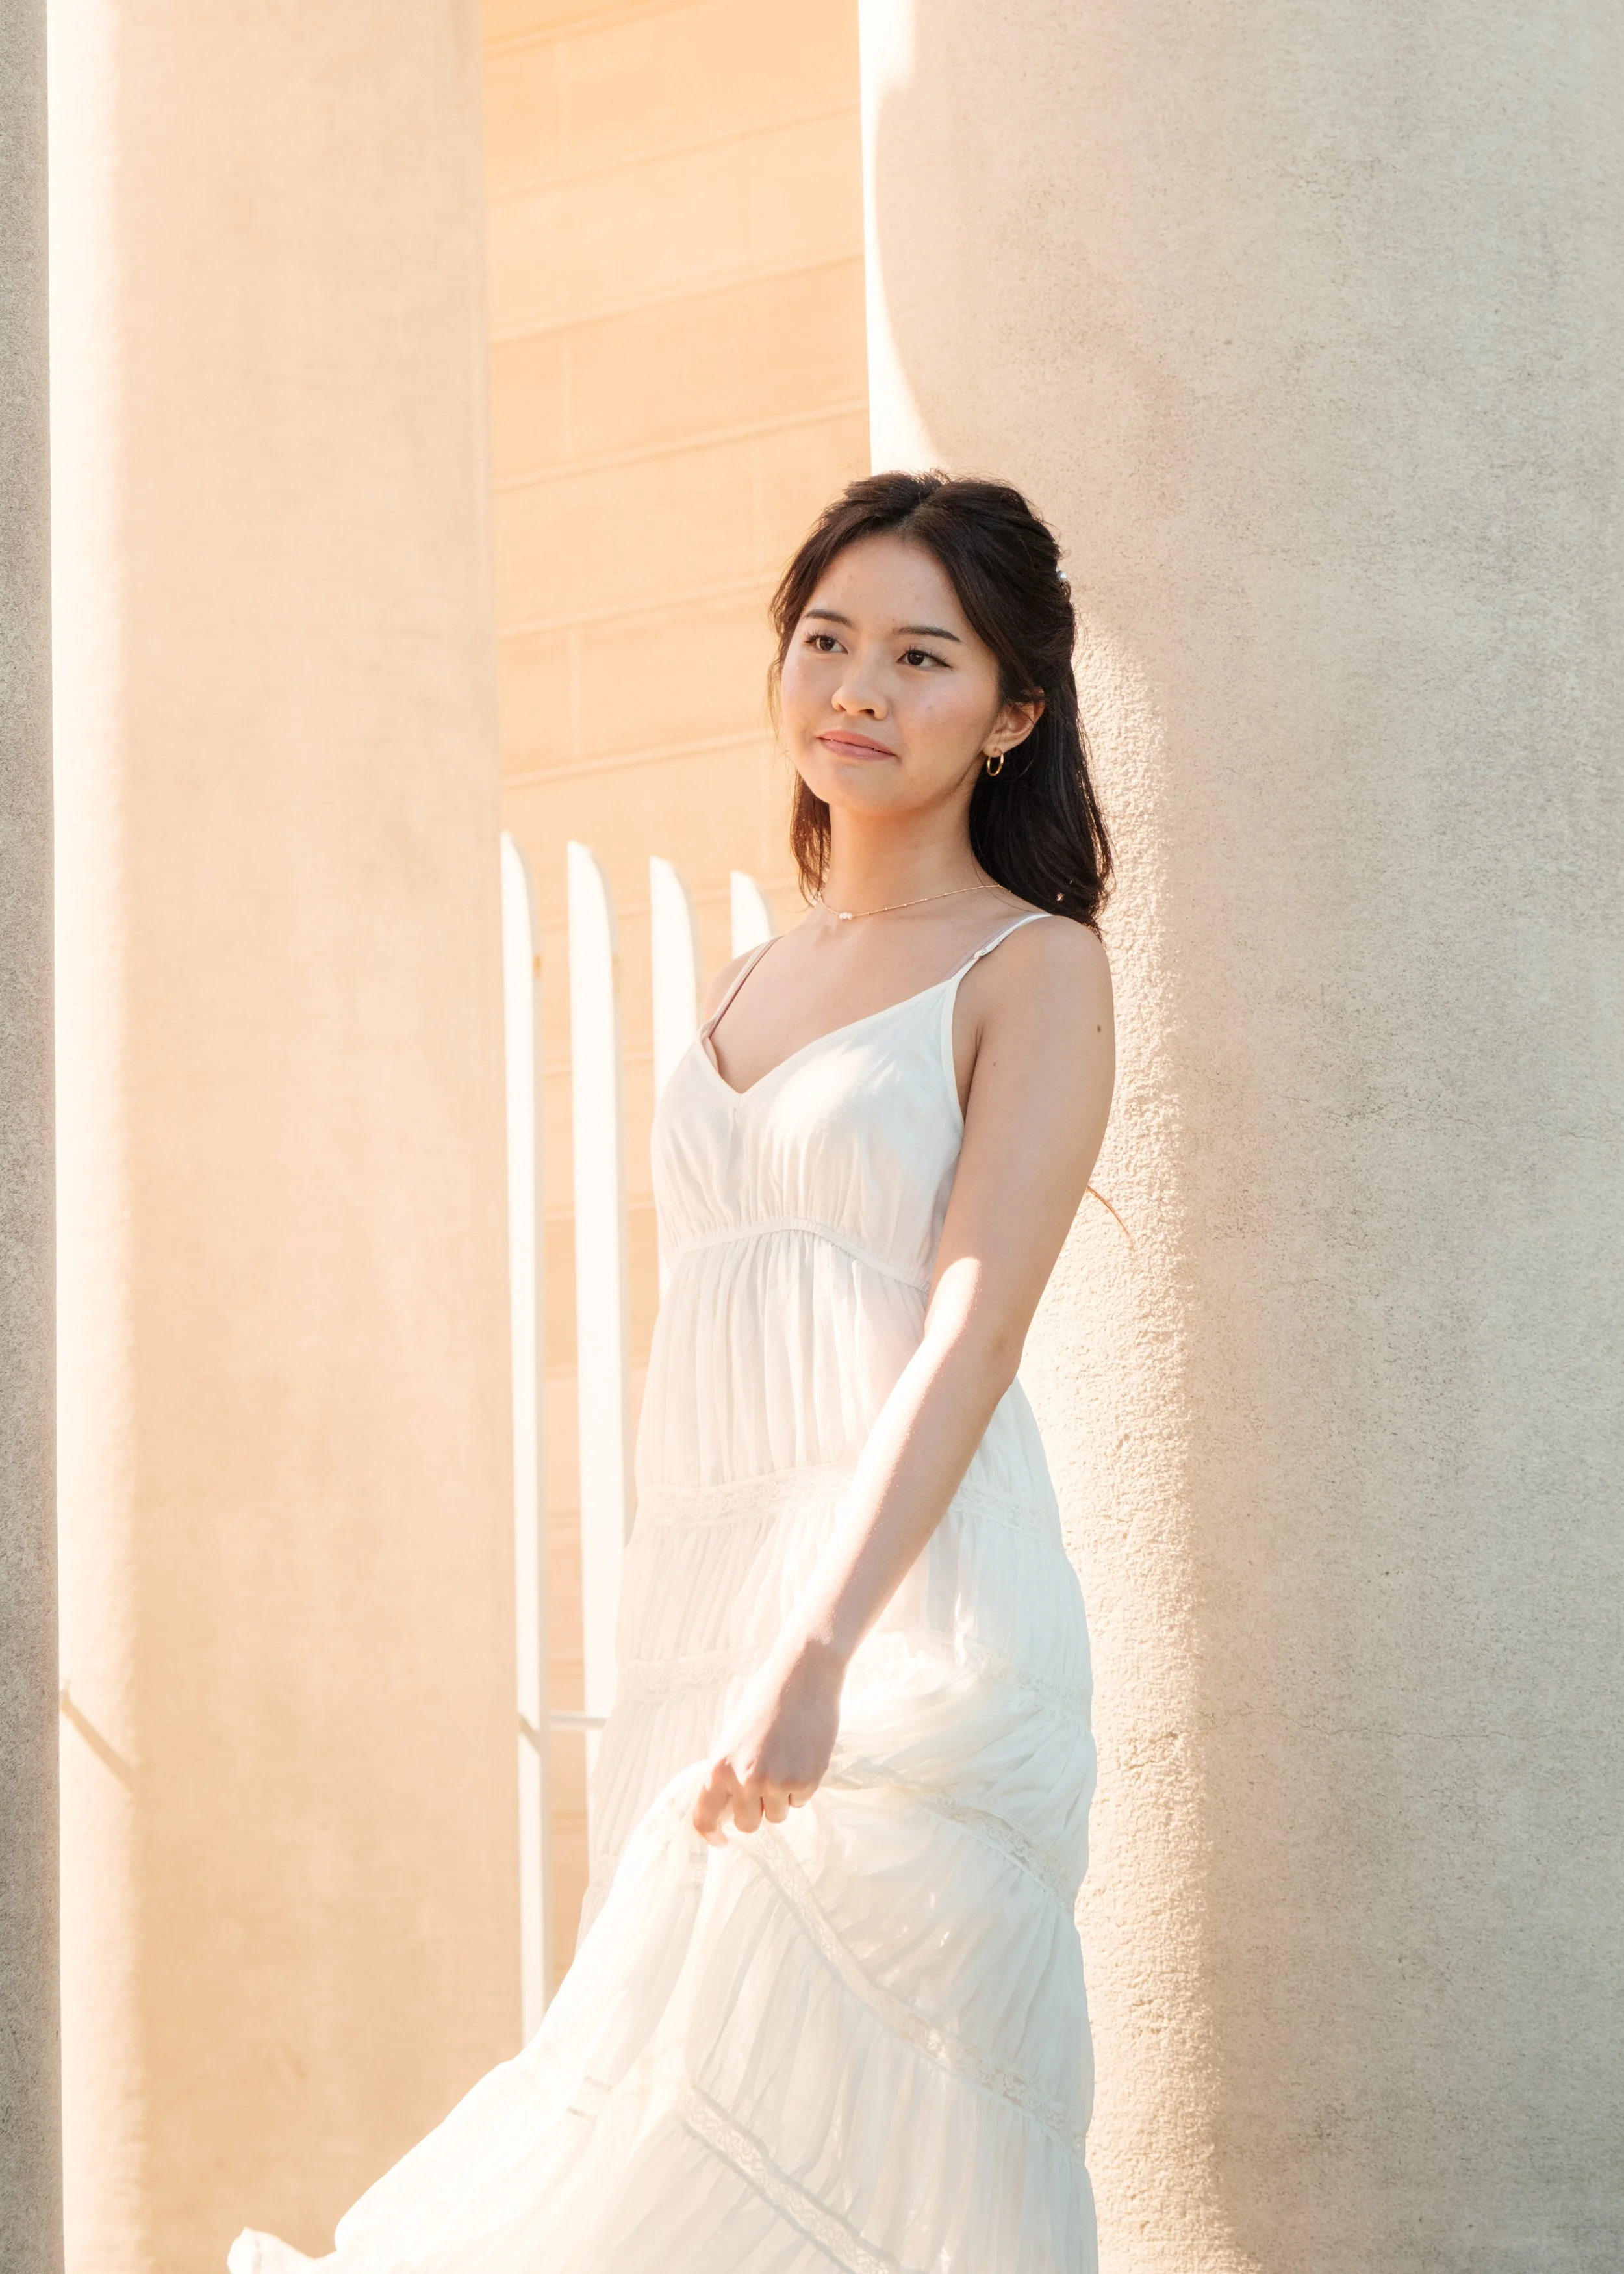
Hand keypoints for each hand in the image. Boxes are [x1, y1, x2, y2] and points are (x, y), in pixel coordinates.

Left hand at [692, 1634, 844, 1844]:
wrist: (802, 1676)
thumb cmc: (765, 1701)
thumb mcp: (733, 1737)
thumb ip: (729, 1772)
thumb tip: (728, 1808)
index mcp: (719, 1768)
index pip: (706, 1818)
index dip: (713, 1835)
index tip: (722, 1841)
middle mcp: (745, 1780)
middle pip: (748, 1825)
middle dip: (757, 1810)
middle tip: (766, 1784)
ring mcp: (776, 1783)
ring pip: (777, 1816)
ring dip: (782, 1798)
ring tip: (786, 1761)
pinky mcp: (805, 1781)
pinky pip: (801, 1802)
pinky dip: (803, 1786)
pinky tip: (803, 1755)